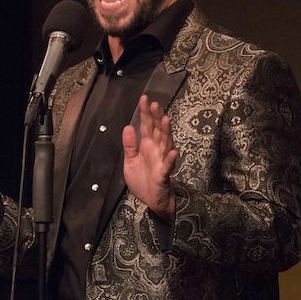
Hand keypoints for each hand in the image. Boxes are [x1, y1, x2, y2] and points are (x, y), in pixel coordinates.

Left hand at [122, 95, 176, 219]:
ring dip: (166, 133)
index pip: (147, 126)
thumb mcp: (130, 161)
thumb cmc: (143, 180)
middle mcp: (157, 150)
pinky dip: (170, 159)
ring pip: (165, 144)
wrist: (150, 201)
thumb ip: (130, 145)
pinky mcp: (164, 175)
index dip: (146, 113)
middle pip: (158, 131)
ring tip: (165, 120)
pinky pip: (168, 166)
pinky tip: (172, 152)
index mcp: (147, 146)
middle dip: (156, 118)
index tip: (144, 99)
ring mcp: (162, 161)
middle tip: (154, 104)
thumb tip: (128, 126)